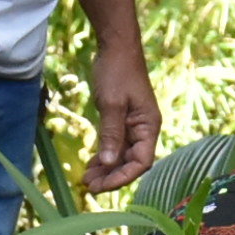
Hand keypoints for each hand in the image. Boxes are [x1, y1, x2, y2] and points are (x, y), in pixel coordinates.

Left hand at [83, 38, 161, 193]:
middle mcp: (144, 129)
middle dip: (111, 176)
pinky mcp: (122, 121)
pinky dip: (104, 156)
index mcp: (149, 126)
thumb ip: (111, 134)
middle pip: (131, 162)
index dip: (123, 177)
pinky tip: (91, 165)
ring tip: (86, 180)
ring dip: (106, 169)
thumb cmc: (117, 72)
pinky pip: (115, 145)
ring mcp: (133, 126)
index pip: (141, 162)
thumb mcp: (111, 103)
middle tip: (89, 187)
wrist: (116, 47)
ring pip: (121, 156)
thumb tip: (109, 163)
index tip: (102, 185)